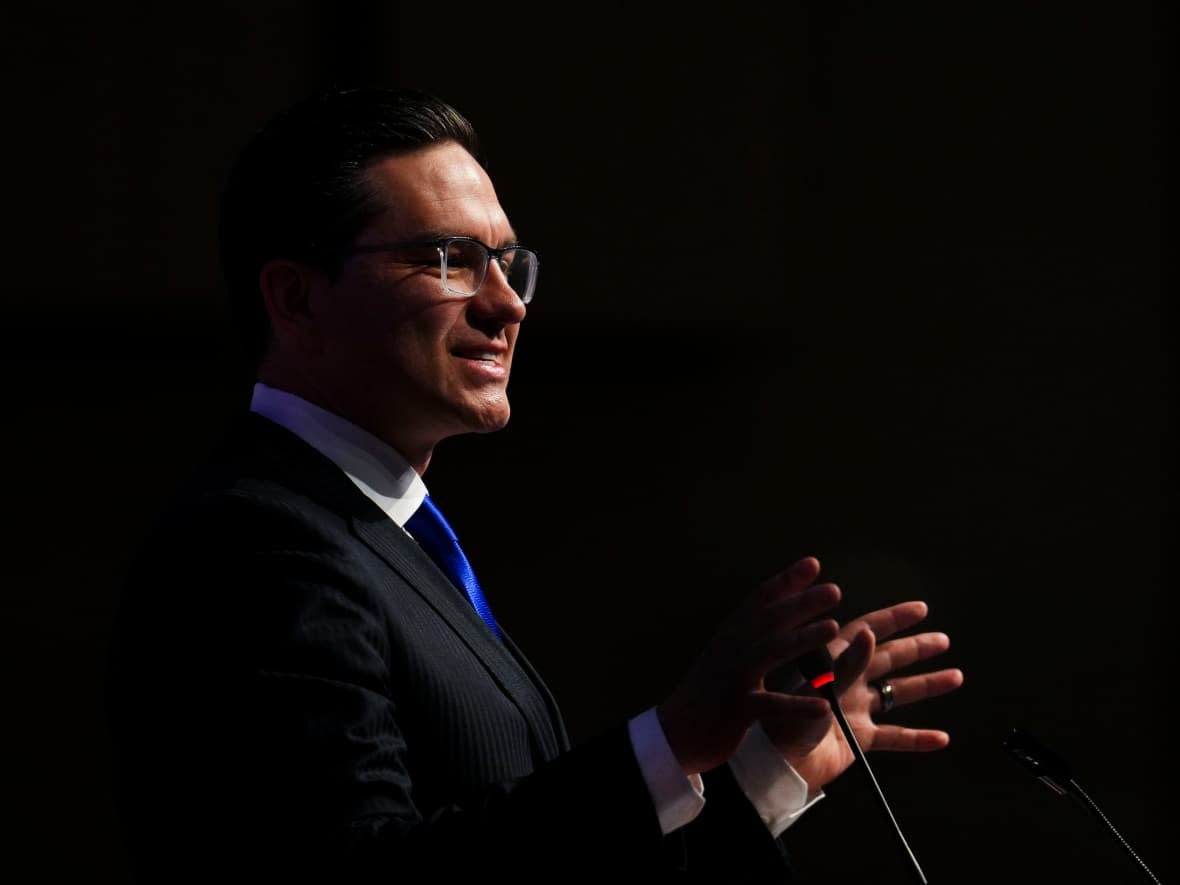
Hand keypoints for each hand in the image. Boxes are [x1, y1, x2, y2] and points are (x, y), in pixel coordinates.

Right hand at [657, 557, 839, 775]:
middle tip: (834, 590)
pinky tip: (824, 706)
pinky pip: (771, 705)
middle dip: (801, 602)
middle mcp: (730, 650)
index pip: (759, 601)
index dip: (786, 581)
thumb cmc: (706, 695)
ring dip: (802, 638)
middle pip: (769, 619)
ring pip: (770, 651)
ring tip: (833, 627)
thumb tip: (775, 614)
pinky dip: (798, 705)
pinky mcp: (735, 709)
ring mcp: (732, 678)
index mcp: (730, 637)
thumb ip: (747, 636)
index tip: (813, 563)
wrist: (673, 734)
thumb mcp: (723, 657)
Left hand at [761, 596, 964, 791]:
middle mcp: (846, 682)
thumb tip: (871, 633)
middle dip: (916, 649)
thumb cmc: (787, 720)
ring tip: (956, 676)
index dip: (894, 619)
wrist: (776, 765)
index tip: (920, 608)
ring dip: (926, 686)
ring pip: (897, 695)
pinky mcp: (858, 740)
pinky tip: (941, 738)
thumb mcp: (817, 687)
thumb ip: (846, 663)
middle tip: (944, 639)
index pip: (868, 631)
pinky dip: (917, 739)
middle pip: (889, 660)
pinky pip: (894, 738)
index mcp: (832, 662)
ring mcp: (854, 711)